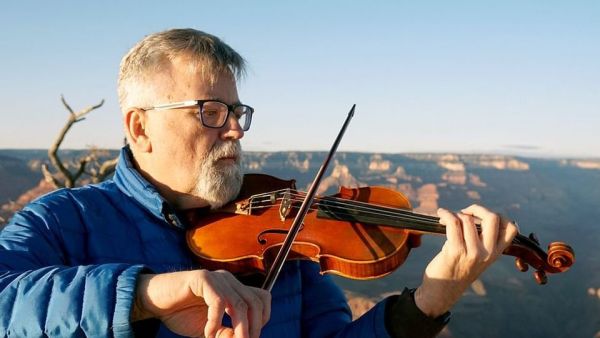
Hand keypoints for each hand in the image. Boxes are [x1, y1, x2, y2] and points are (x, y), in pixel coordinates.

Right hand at [132, 269, 270, 337]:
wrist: (153, 300)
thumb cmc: (181, 312)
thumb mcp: (209, 328)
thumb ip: (226, 332)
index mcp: (234, 288)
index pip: (262, 298)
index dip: (263, 319)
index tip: (251, 337)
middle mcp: (229, 280)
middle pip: (255, 302)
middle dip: (253, 327)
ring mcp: (216, 278)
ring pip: (239, 303)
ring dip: (239, 328)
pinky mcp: (202, 278)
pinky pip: (217, 301)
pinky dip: (215, 320)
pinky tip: (207, 332)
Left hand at [414, 204, 517, 316]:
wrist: (442, 291)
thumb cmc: (457, 270)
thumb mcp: (476, 257)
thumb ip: (480, 240)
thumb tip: (473, 214)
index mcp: (495, 253)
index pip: (511, 228)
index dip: (499, 216)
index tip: (482, 217)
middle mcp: (488, 253)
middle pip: (493, 217)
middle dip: (477, 208)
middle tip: (464, 212)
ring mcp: (473, 253)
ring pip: (468, 219)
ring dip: (455, 214)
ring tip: (446, 219)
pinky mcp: (456, 251)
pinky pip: (453, 223)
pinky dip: (446, 214)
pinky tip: (441, 214)